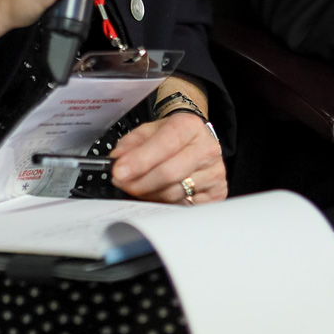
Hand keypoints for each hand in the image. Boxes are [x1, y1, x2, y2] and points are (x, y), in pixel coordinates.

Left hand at [110, 111, 226, 204]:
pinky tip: (158, 196)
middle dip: (139, 183)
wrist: (196, 140)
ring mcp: (215, 173)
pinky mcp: (216, 193)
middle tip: (122, 184)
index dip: (139, 161)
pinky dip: (166, 204)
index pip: (164, 145)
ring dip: (149, 195)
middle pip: (169, 173)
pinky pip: (184, 207)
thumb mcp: (149, 131)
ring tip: (138, 189)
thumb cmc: (172, 136)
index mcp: (190, 126)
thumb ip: (130, 144)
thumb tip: (117, 160)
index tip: (119, 172)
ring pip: (174, 193)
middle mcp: (207, 148)